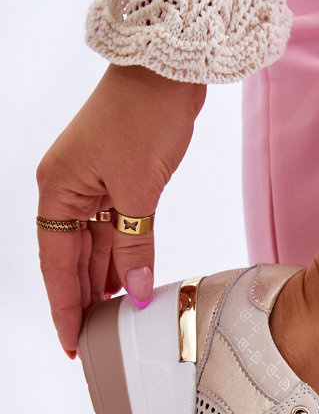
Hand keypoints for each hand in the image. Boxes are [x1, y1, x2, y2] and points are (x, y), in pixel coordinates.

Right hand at [37, 64, 206, 354]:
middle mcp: (67, 190)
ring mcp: (92, 184)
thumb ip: (134, 244)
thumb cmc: (143, 115)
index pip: (57, 264)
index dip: (65, 306)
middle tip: (93, 343)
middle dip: (82, 300)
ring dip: (102, 282)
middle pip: (71, 258)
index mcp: (58, 190)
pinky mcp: (117, 179)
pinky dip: (120, 257)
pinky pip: (113, 230)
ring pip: (93, 246)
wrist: (166, 70)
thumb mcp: (139, 189)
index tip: (72, 342)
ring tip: (111, 322)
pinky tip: (128, 284)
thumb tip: (134, 290)